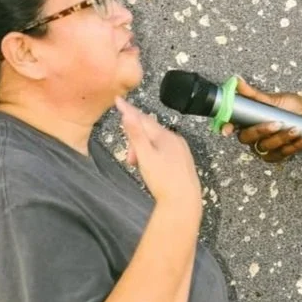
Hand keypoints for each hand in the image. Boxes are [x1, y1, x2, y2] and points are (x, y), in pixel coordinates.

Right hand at [115, 96, 202, 217]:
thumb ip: (136, 134)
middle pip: (149, 131)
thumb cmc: (163, 180)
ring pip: (156, 141)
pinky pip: (164, 150)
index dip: (128, 110)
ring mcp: (180, 149)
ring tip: (140, 166)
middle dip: (135, 141)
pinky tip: (152, 168)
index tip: (117, 100)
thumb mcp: (145, 156)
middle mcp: (175, 139)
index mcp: (164, 135)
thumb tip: (128, 113)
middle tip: (130, 160)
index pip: (142, 118)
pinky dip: (154, 154)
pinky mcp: (183, 160)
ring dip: (143, 150)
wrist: (184, 201)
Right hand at [229, 78, 301, 163]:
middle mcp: (252, 136)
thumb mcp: (272, 99)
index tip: (227, 129)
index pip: (231, 125)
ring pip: (266, 146)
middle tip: (277, 123)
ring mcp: (264, 147)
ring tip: (296, 128)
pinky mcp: (277, 156)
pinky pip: (282, 154)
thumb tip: (237, 81)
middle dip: (262, 131)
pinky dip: (294, 146)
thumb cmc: (289, 107)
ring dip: (282, 138)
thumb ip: (253, 94)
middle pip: (247, 138)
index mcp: (247, 121)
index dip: (226, 127)